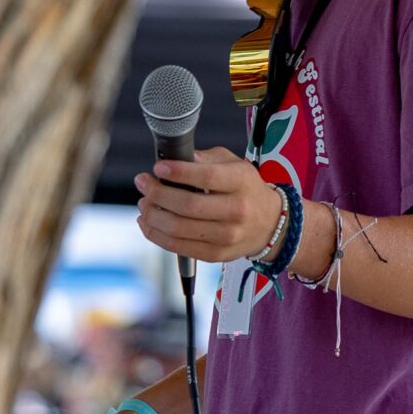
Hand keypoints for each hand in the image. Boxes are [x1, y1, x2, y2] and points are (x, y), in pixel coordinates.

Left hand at [133, 145, 282, 266]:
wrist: (269, 224)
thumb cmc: (245, 188)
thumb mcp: (233, 164)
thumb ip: (205, 159)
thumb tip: (175, 158)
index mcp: (241, 182)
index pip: (207, 177)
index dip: (179, 172)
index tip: (158, 167)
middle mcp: (237, 211)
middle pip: (188, 205)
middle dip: (158, 194)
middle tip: (143, 183)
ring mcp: (227, 236)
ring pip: (179, 229)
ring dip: (153, 215)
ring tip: (144, 203)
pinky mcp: (215, 255)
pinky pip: (178, 247)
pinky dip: (156, 235)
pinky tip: (148, 222)